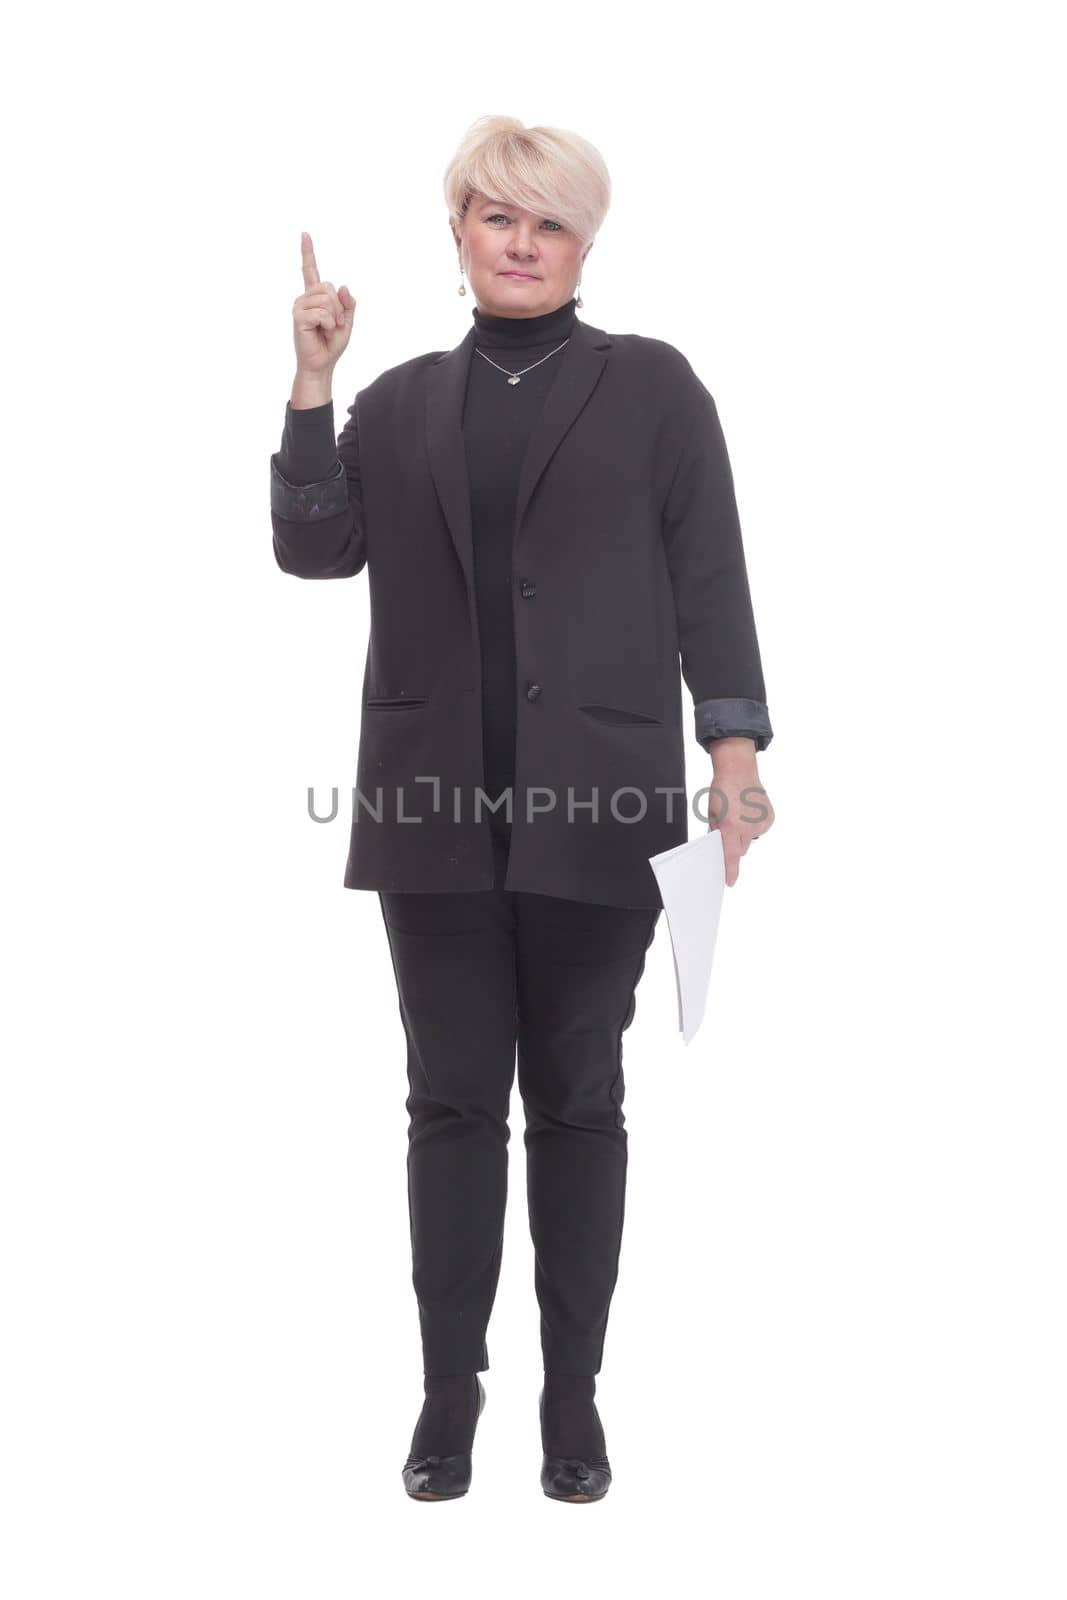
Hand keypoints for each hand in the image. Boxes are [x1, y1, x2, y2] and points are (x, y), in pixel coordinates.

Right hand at [292, 231, 355, 377]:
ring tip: (328, 329)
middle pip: (328, 286)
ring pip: (326, 298)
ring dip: (335, 316)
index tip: (304, 234)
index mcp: (315, 297)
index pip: (310, 270)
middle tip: (336, 324)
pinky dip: (329, 323)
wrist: (321, 365)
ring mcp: (299, 306)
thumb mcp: (347, 322)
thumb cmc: (331, 345)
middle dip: (339, 306)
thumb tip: (342, 286)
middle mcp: (304, 298)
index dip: (308, 252)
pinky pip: (321, 312)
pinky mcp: (298, 317)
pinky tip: (324, 331)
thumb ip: (347, 304)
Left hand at [706, 747, 774, 887]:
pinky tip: (749, 812)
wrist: (738, 769)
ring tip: (740, 814)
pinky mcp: (769, 819)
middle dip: (734, 843)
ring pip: (750, 840)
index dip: (730, 870)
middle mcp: (748, 827)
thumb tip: (720, 846)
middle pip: (740, 849)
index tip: (730, 881)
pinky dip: (753, 825)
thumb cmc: (722, 790)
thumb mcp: (712, 814)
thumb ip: (717, 832)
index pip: (731, 855)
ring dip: (744, 833)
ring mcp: (761, 823)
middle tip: (730, 825)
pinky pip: (759, 830)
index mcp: (730, 826)